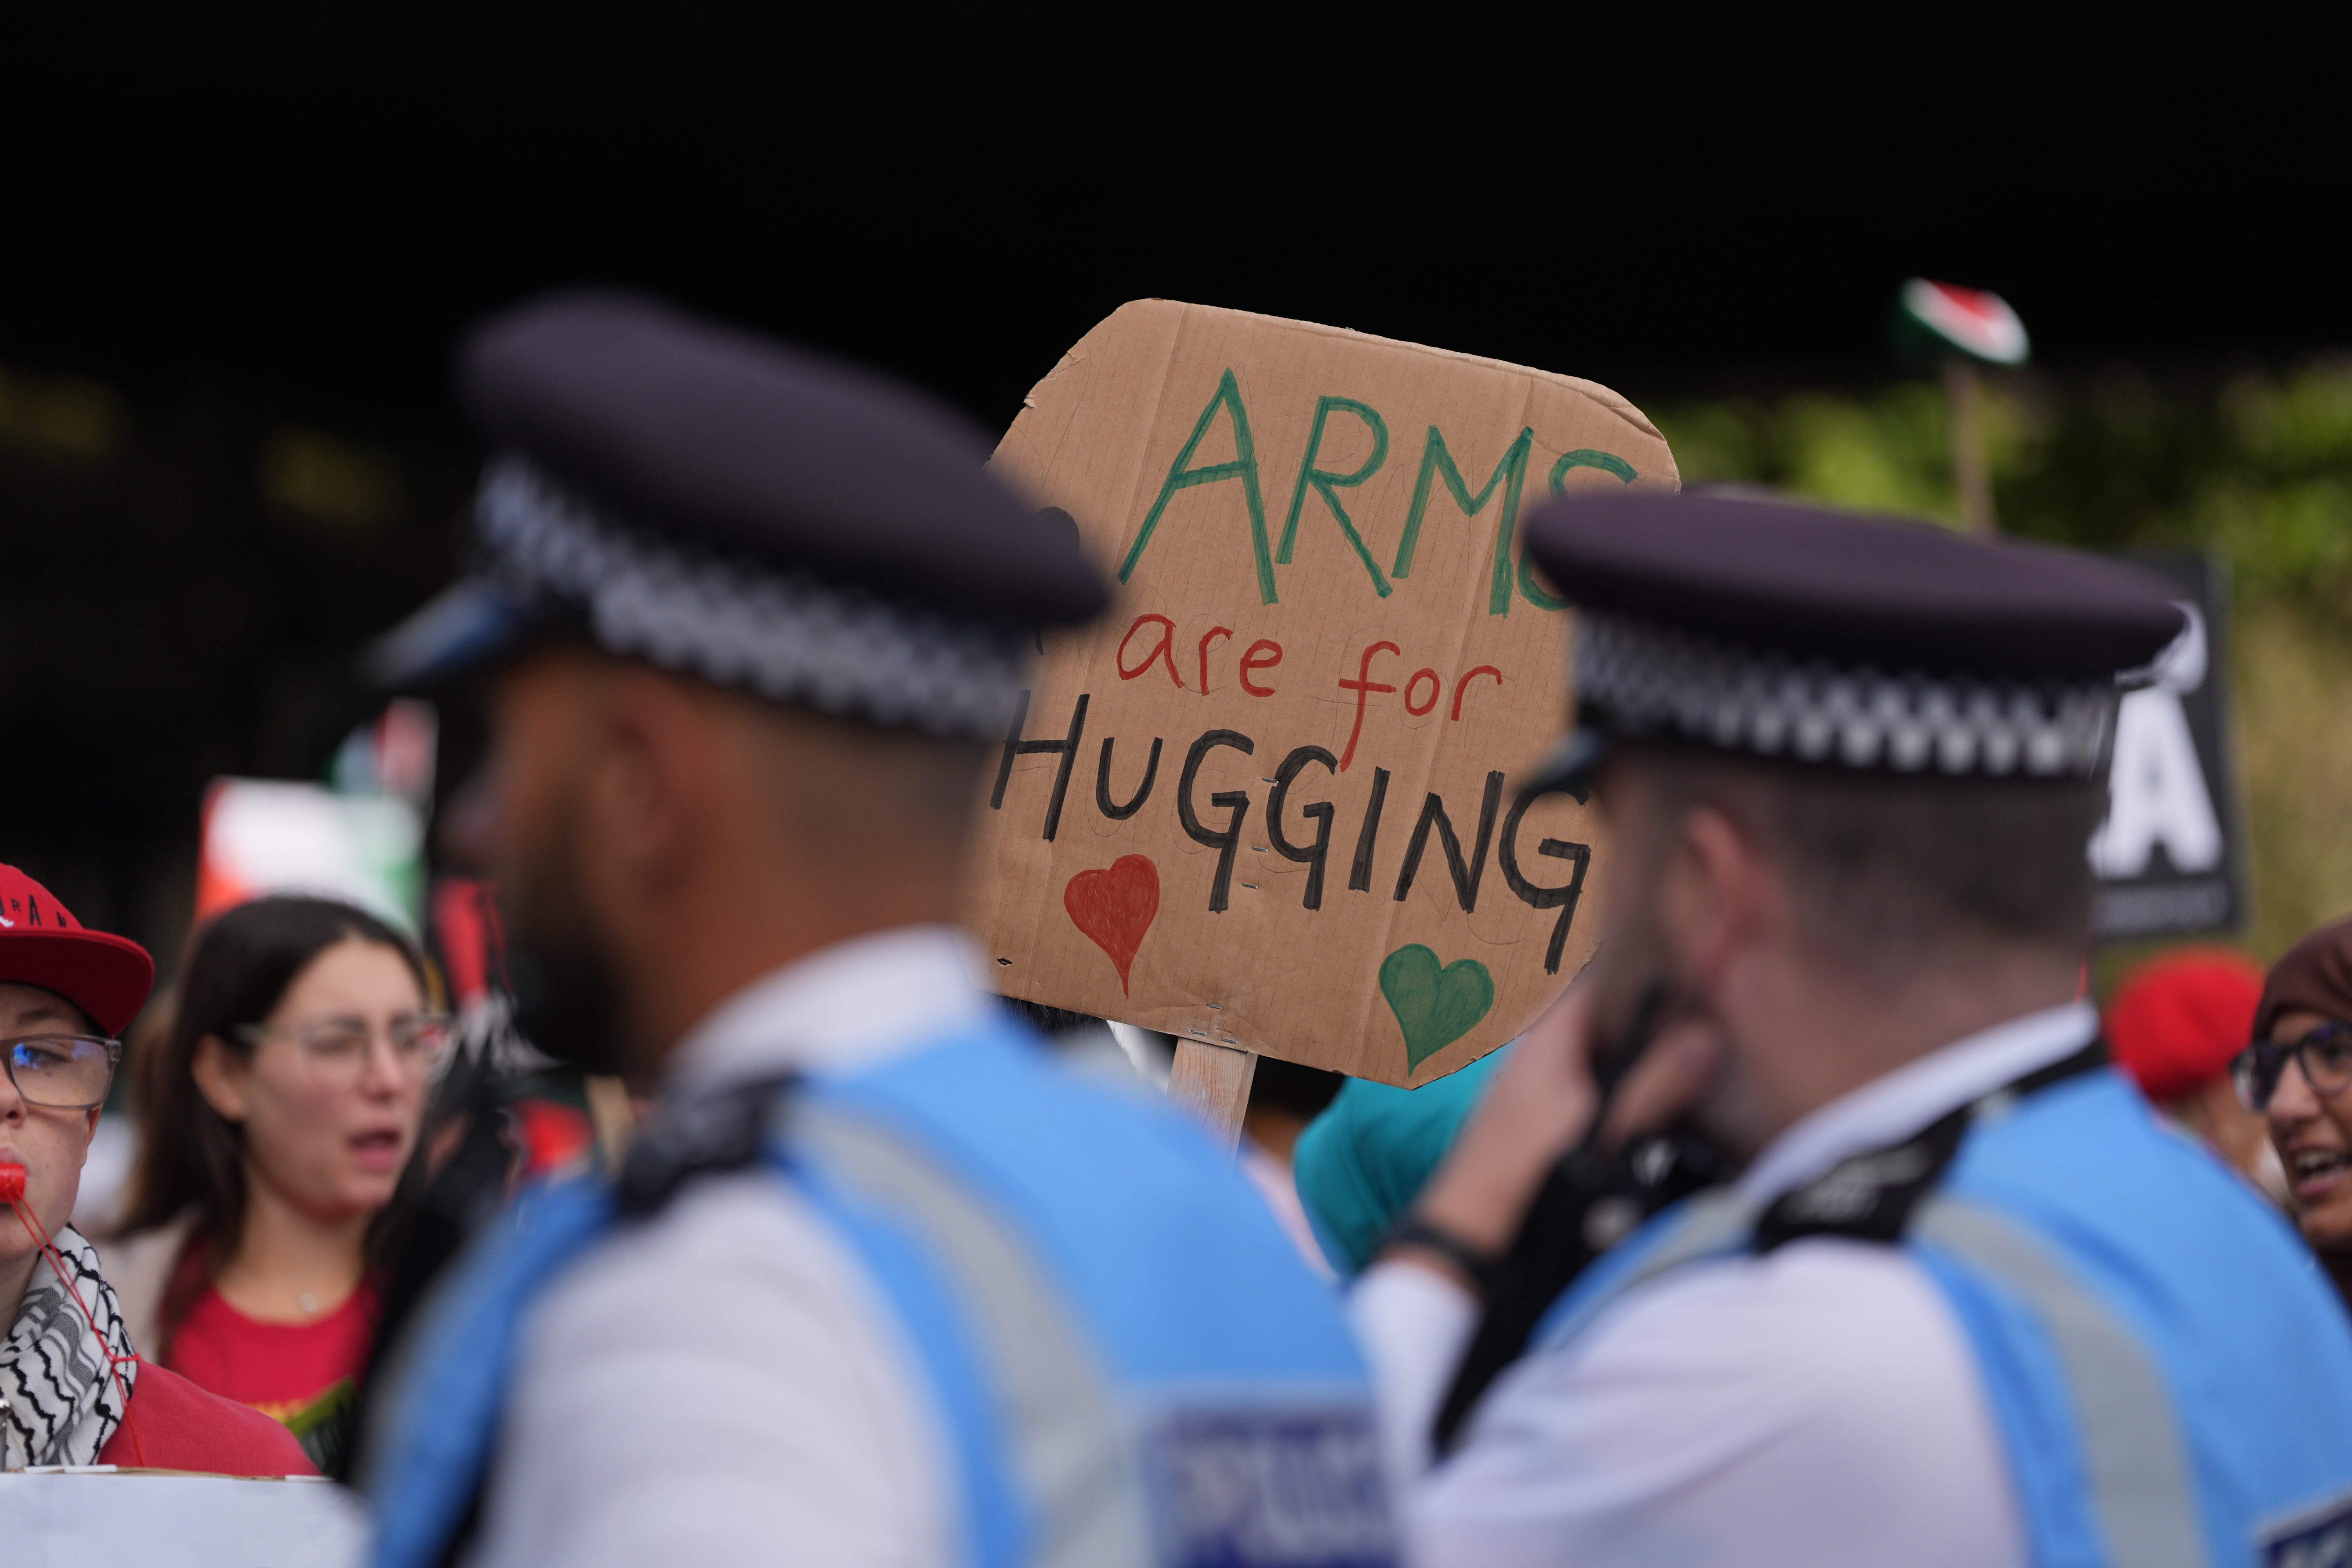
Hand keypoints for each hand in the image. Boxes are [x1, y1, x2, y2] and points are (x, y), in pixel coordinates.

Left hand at [1394, 984, 1722, 1285]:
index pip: (1593, 987)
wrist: (1471, 1238)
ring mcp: (1530, 1098)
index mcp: (1545, 1043)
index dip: (1636, 981)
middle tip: (1700, 1036)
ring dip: (1631, 1074)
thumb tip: (1704, 1038)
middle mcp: (1534, 1061)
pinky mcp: (1531, 1134)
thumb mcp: (1603, 1127)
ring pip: (1594, 1069)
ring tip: (1685, 1079)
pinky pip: (1581, 1103)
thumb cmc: (1528, 1174)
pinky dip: (1611, 1106)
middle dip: (1644, 1033)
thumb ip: (1654, 1085)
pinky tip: (1641, 1127)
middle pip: (1600, 1030)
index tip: (1685, 984)